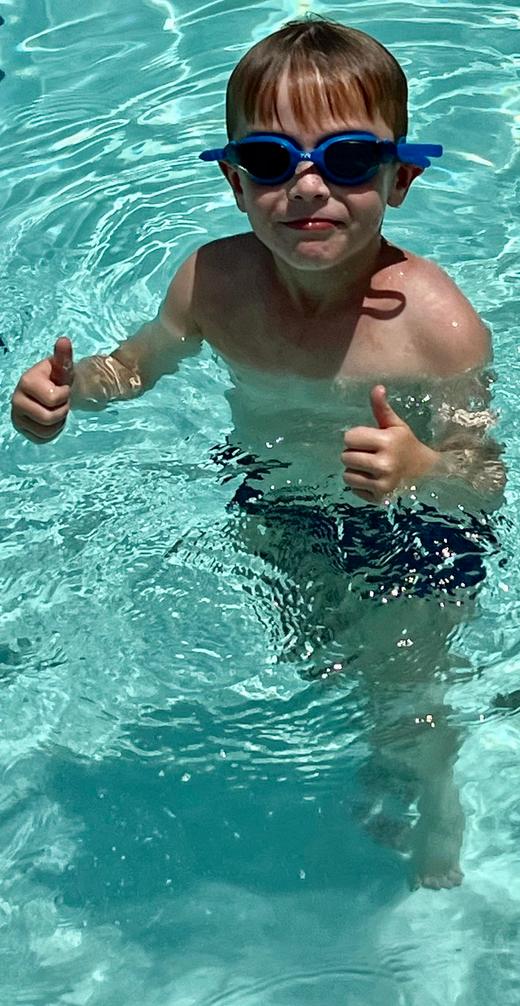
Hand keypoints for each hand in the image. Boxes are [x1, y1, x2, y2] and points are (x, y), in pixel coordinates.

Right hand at [11, 337, 73, 442]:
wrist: (53, 390)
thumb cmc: (58, 378)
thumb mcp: (62, 368)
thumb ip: (63, 356)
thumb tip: (64, 340)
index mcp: (26, 381)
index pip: (54, 398)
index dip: (65, 395)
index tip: (62, 388)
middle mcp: (16, 400)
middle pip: (48, 418)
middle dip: (62, 411)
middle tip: (60, 402)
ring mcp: (17, 416)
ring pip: (46, 430)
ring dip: (58, 422)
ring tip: (56, 409)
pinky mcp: (21, 429)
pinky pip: (43, 438)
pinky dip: (52, 431)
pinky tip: (51, 419)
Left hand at [341, 384, 438, 502]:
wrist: (426, 472)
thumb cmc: (406, 445)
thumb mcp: (396, 425)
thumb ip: (382, 408)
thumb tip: (377, 388)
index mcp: (387, 442)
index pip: (349, 438)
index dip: (356, 437)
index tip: (369, 440)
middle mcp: (384, 464)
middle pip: (345, 457)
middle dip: (354, 454)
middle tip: (369, 454)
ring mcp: (382, 484)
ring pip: (347, 475)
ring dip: (355, 471)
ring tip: (370, 468)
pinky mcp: (379, 498)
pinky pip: (353, 489)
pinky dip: (360, 485)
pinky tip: (373, 480)